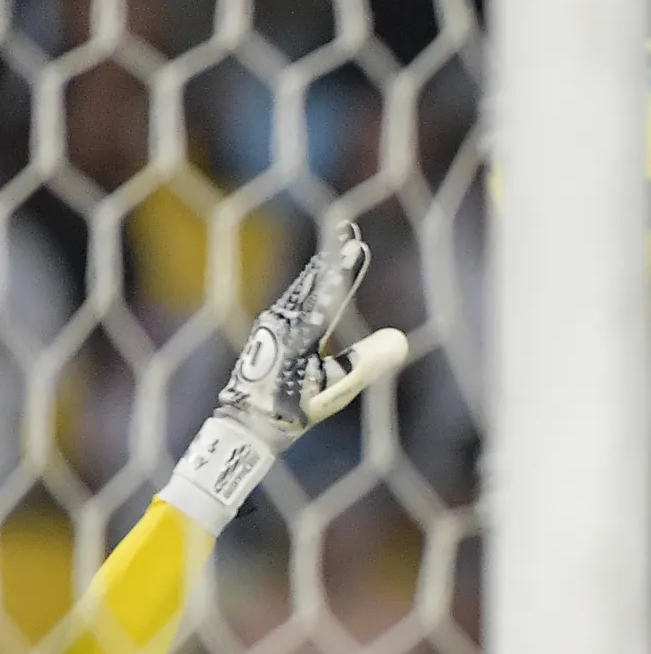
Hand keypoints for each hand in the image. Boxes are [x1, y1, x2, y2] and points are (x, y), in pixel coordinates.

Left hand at [217, 222, 409, 446]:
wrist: (246, 422)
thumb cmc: (292, 409)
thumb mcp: (334, 389)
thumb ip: (367, 361)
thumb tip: (400, 338)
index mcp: (299, 330)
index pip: (328, 292)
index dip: (345, 268)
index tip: (357, 243)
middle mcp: (281, 320)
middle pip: (311, 282)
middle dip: (331, 257)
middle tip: (346, 231)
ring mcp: (270, 325)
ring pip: (299, 290)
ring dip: (318, 271)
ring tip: (331, 251)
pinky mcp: (266, 334)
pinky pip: (291, 301)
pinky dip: (306, 288)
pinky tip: (308, 287)